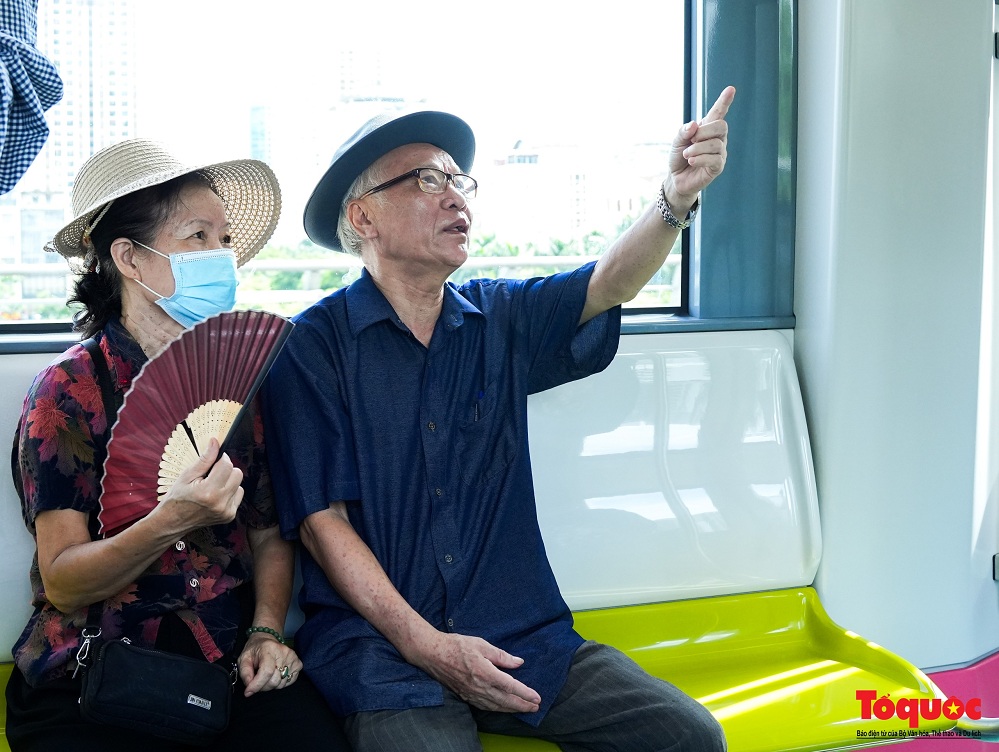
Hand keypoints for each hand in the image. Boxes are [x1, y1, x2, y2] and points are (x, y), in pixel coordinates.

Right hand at [156, 437, 243, 529]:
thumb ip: (204, 459)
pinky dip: (229, 492)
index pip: (227, 465)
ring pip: (239, 484)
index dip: (221, 458)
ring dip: (228, 481)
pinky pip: (238, 495)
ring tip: (212, 486)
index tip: (215, 458)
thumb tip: (216, 442)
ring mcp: (226, 511)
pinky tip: (215, 495)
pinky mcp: (229, 516)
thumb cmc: (177, 498)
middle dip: (226, 469)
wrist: (172, 522)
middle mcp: (220, 503)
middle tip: (211, 474)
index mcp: (208, 492)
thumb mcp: (187, 476)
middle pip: (237, 473)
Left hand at [238, 632, 302, 695]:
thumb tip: (249, 688)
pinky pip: (289, 682)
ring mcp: (293, 658)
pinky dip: (280, 683)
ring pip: (281, 684)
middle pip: (274, 681)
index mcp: (269, 649)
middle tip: (256, 681)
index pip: (267, 672)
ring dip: (271, 685)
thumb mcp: (244, 659)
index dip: (257, 685)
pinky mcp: (298, 664)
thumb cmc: (255, 650)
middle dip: (263, 686)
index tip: (248, 692)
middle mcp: (284, 652)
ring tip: (266, 676)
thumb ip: (245, 673)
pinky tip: (275, 675)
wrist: (266, 640)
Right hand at [414, 632, 541, 712]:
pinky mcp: (466, 696)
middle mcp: (480, 687)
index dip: (525, 693)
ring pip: (496, 706)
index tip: (537, 697)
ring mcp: (472, 694)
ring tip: (524, 709)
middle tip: (535, 707)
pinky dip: (498, 709)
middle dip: (523, 705)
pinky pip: (485, 706)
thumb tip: (518, 663)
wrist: (432, 654)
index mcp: (485, 672)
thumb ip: (501, 656)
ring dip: (512, 709)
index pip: (511, 687)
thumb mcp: (482, 644)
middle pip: (506, 701)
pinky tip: (503, 708)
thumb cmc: (457, 646)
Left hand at [665, 85, 735, 206]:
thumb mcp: (677, 141)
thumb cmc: (679, 157)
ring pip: (716, 144)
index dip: (724, 101)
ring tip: (687, 154)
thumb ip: (684, 131)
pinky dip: (700, 159)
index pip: (718, 113)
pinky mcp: (718, 167)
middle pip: (721, 126)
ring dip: (697, 148)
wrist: (676, 179)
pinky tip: (691, 161)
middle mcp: (718, 139)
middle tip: (691, 140)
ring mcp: (720, 153)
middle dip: (704, 131)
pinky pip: (715, 159)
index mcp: (707, 129)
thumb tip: (695, 125)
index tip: (731, 89)